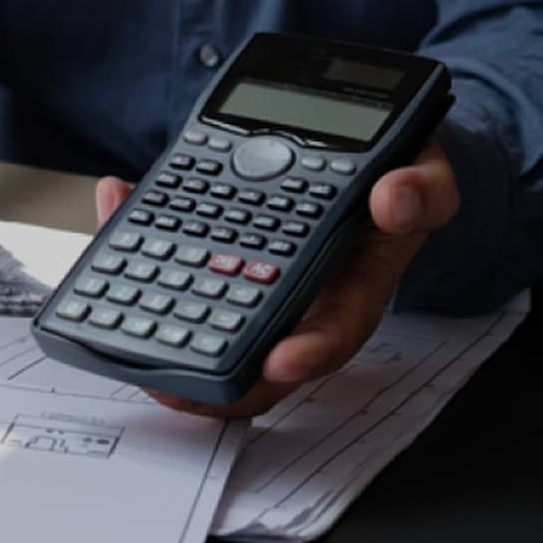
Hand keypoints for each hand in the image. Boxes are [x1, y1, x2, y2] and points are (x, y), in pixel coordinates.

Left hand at [93, 142, 460, 417]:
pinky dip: (143, 239)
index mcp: (353, 287)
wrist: (373, 158)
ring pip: (204, 319)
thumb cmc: (398, 182)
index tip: (277, 364)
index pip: (332, 335)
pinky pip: (177, 261)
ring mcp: (254, 278)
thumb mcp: (426, 179)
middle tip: (168, 384)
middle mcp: (299, 296)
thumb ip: (422, 192)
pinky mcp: (218, 252)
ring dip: (161, 327)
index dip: (306, 355)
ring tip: (120, 322)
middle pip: (256, 356)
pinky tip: (116, 210)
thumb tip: (395, 201)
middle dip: (211, 378)